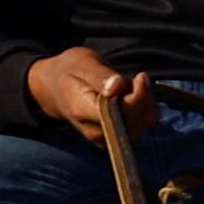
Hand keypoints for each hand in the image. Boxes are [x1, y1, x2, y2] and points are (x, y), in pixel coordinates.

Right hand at [26, 44, 153, 134]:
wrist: (56, 89)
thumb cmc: (70, 72)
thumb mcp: (82, 64)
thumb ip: (101, 77)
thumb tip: (119, 87)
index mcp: (84, 113)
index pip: (122, 113)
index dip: (138, 96)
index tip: (141, 76)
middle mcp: (97, 133)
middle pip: (139, 118)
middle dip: (143, 95)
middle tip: (132, 78)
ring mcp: (109, 139)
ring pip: (147, 120)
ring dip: (145, 99)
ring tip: (127, 87)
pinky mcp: (118, 139)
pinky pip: (146, 122)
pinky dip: (145, 106)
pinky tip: (131, 96)